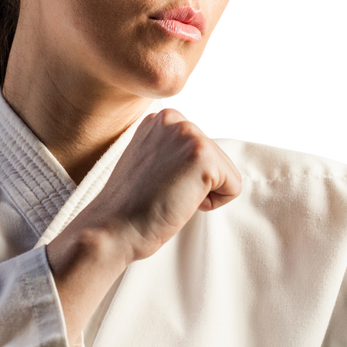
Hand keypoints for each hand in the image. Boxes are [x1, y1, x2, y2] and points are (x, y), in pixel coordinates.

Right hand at [70, 106, 241, 262]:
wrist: (113, 228)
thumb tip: (195, 157)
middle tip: (164, 191)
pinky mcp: (204, 158)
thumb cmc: (130, 204)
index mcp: (161, 118)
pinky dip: (213, 204)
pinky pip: (234, 187)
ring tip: (170, 196)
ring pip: (227, 172)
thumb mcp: (149, 160)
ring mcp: (190, 135)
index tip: (158, 182)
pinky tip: (181, 202)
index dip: (184, 174)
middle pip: (217, 158)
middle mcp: (175, 119)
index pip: (201, 147)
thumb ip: (172, 148)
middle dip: (197, 181)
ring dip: (204, 192)